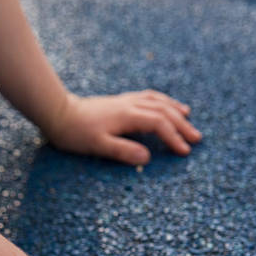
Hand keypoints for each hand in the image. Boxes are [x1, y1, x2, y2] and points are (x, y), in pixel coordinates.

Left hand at [46, 90, 201, 164]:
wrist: (59, 113)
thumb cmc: (76, 133)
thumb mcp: (98, 146)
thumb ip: (123, 151)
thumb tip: (147, 158)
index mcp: (127, 116)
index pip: (159, 124)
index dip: (174, 137)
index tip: (185, 152)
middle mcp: (130, 105)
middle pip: (164, 111)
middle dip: (182, 125)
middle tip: (197, 139)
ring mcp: (126, 101)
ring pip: (158, 101)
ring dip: (175, 110)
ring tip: (189, 119)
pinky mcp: (122, 101)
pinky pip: (149, 97)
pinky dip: (163, 101)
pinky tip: (167, 106)